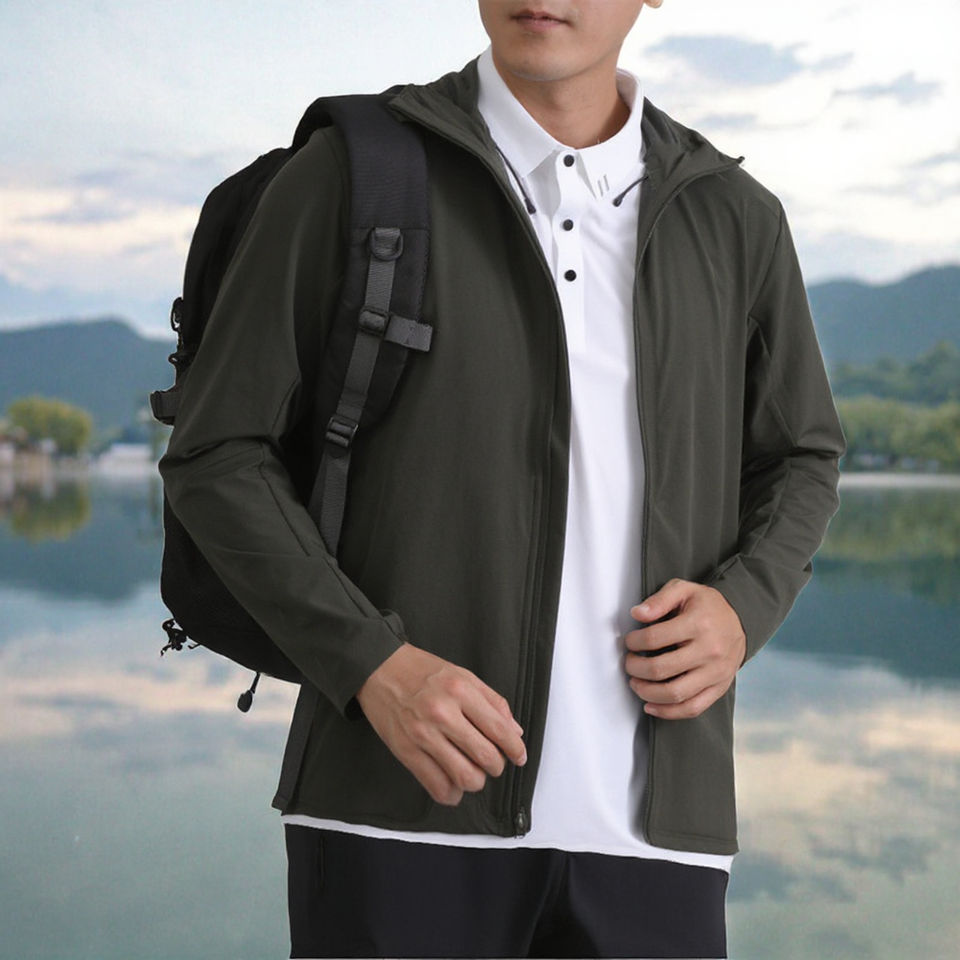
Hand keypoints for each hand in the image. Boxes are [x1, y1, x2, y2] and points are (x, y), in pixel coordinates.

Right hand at [355, 643, 526, 806]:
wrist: (378, 668)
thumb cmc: (421, 671)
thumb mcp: (462, 674)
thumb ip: (492, 702)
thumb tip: (514, 732)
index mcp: (460, 690)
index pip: (499, 730)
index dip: (515, 749)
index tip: (519, 756)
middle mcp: (442, 713)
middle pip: (486, 757)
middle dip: (497, 766)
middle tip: (493, 762)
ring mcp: (422, 734)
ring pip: (465, 777)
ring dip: (476, 781)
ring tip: (473, 772)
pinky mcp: (405, 752)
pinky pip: (436, 787)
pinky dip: (451, 794)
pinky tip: (453, 785)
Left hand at [623, 578, 745, 719]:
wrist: (741, 620)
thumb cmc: (707, 606)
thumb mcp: (684, 590)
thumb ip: (659, 600)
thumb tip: (637, 614)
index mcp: (698, 624)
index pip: (655, 638)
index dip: (634, 642)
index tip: (629, 642)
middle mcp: (709, 651)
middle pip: (661, 669)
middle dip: (635, 668)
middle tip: (629, 663)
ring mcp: (715, 673)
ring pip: (675, 693)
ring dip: (647, 692)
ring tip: (636, 683)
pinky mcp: (719, 688)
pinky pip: (692, 708)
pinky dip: (668, 712)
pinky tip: (651, 706)